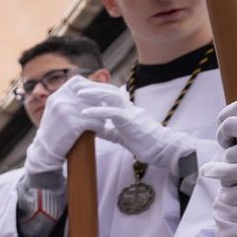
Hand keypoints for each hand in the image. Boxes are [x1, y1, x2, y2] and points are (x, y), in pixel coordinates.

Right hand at [24, 76, 94, 184]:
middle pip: (90, 95)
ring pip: (95, 108)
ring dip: (101, 117)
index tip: (96, 98)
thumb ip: (69, 98)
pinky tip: (98, 131)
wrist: (44, 151)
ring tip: (99, 123)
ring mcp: (65, 110)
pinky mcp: (72, 123)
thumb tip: (92, 89)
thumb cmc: (55, 131)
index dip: (90, 88)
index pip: (78, 81)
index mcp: (56, 95)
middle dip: (99, 104)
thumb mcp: (57, 110)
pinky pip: (95, 121)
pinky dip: (99, 127)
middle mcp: (59, 99)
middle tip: (102, 113)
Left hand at [73, 82, 195, 170]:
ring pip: (112, 96)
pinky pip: (113, 113)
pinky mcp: (131, 121)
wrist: (160, 150)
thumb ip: (108, 130)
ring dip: (94, 93)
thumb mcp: (120, 135)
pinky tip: (84, 112)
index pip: (109, 94)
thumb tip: (95, 129)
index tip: (80, 88)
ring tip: (79, 94)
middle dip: (93, 86)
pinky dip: (98, 111)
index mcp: (126, 109)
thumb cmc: (142, 143)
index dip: (95, 90)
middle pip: (110, 90)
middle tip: (75, 86)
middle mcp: (128, 107)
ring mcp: (130, 112)